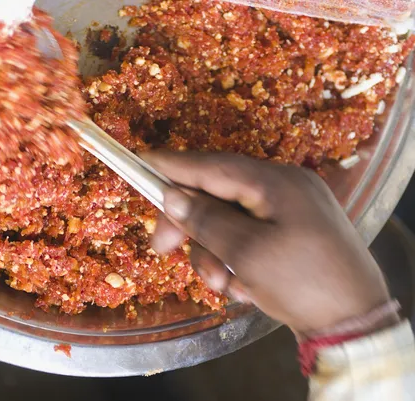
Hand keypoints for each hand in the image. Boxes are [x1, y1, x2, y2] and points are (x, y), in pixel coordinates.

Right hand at [143, 151, 392, 334]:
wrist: (356, 322)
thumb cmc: (302, 282)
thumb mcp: (248, 252)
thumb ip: (206, 220)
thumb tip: (171, 195)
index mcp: (276, 182)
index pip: (213, 165)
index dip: (173, 165)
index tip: (140, 163)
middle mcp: (282, 189)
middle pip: (217, 196)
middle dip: (190, 226)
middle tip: (161, 249)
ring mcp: (288, 212)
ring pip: (229, 222)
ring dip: (215, 254)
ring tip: (223, 284)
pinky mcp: (290, 235)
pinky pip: (248, 238)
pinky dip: (237, 261)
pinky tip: (245, 287)